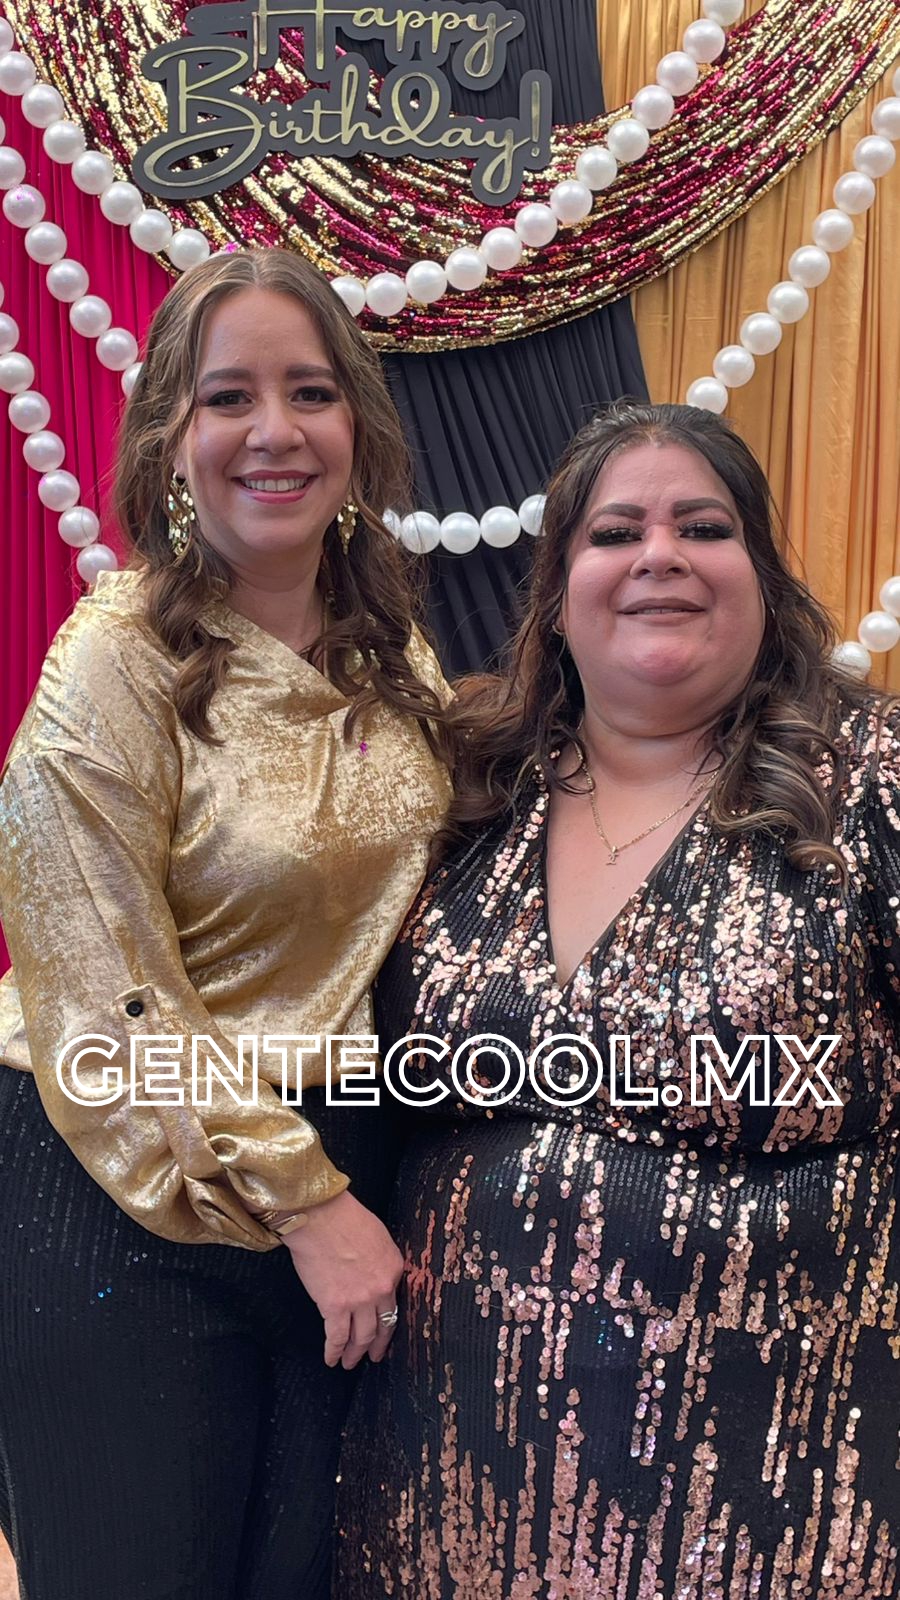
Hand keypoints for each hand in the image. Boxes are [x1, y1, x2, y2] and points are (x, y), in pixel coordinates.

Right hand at [283, 1189, 403, 1368]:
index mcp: (393, 1270)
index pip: (394, 1304)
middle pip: (381, 1326)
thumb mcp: (378, 1237)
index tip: (384, 1331)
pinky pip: (336, 1337)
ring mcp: (358, 1301)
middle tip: (373, 1357)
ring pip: (360, 1337)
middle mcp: (380, 1290)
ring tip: (349, 1362)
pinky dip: (333, 1351)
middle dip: (376, 1346)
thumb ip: (381, 1260)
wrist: (319, 1217)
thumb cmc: (344, 1218)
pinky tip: (331, 1359)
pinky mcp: (334, 1307)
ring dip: (354, 1353)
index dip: (388, 1322)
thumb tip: (374, 1273)